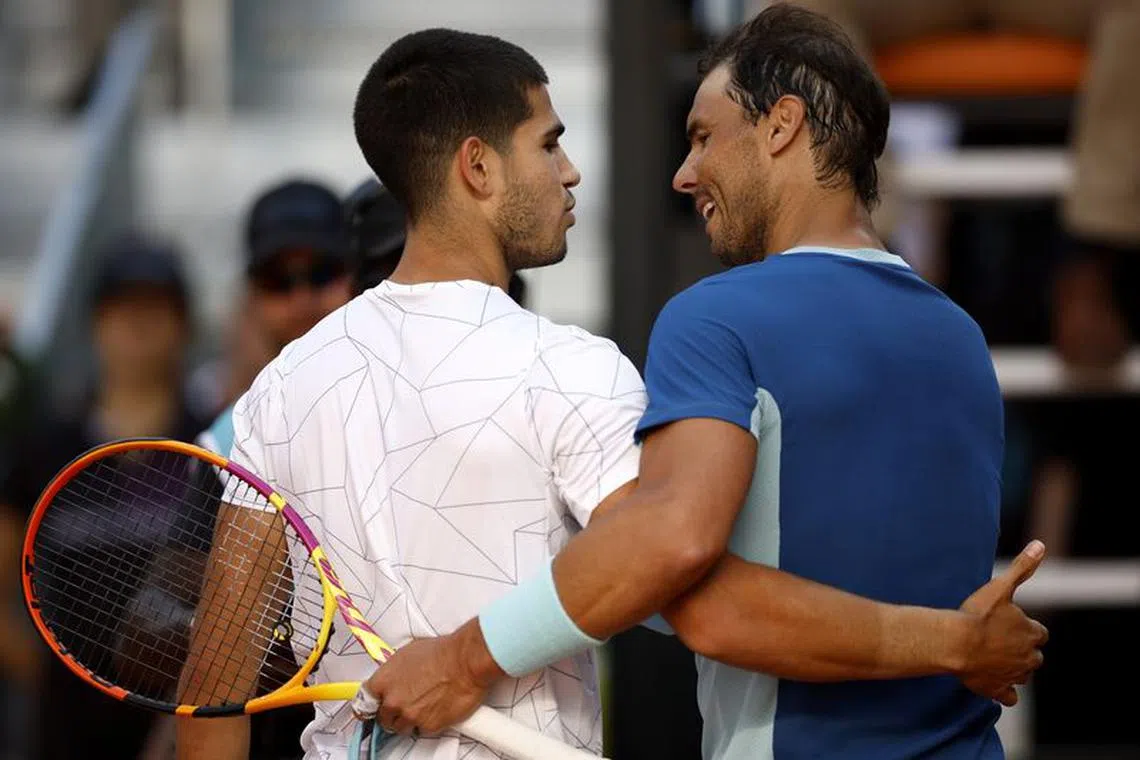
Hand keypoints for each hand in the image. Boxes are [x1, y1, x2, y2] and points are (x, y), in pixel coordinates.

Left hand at [358, 619, 503, 734]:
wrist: (465, 661)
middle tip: (407, 703)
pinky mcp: (428, 726)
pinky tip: (437, 708)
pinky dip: (429, 722)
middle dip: (393, 713)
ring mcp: (409, 716)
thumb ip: (394, 670)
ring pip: (402, 727)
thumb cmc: (442, 652)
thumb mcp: (408, 652)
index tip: (374, 708)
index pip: (364, 702)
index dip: (372, 705)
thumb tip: (395, 676)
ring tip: (424, 705)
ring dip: (410, 720)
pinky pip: (423, 730)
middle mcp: (393, 701)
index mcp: (383, 681)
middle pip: (383, 718)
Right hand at [956, 541, 1048, 705]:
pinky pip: (1009, 697)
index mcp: (1031, 633)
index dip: (1027, 629)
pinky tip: (995, 686)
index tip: (1012, 624)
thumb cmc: (977, 614)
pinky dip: (1005, 693)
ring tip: (995, 659)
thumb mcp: (1001, 587)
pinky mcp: (997, 690)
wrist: (955, 643)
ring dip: (1015, 669)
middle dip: (1022, 650)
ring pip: (1023, 675)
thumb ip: (1022, 567)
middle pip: (1034, 656)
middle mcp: (1028, 657)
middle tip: (1001, 641)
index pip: (1039, 633)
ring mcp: (1013, 675)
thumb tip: (1041, 545)